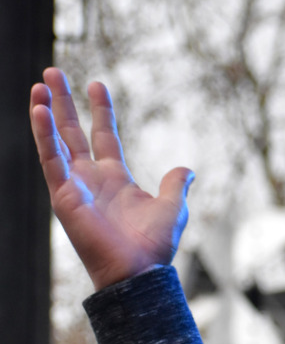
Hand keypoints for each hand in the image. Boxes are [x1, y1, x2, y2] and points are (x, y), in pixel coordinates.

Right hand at [30, 68, 193, 290]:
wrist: (139, 271)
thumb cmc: (154, 245)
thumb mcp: (172, 206)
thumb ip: (175, 184)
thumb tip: (186, 169)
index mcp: (115, 178)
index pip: (104, 135)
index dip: (101, 110)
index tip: (96, 84)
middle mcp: (91, 178)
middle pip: (72, 131)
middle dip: (63, 102)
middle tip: (52, 72)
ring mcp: (74, 185)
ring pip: (55, 140)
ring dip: (46, 111)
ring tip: (40, 83)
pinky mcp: (63, 195)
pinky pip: (50, 159)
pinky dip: (43, 134)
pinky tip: (38, 110)